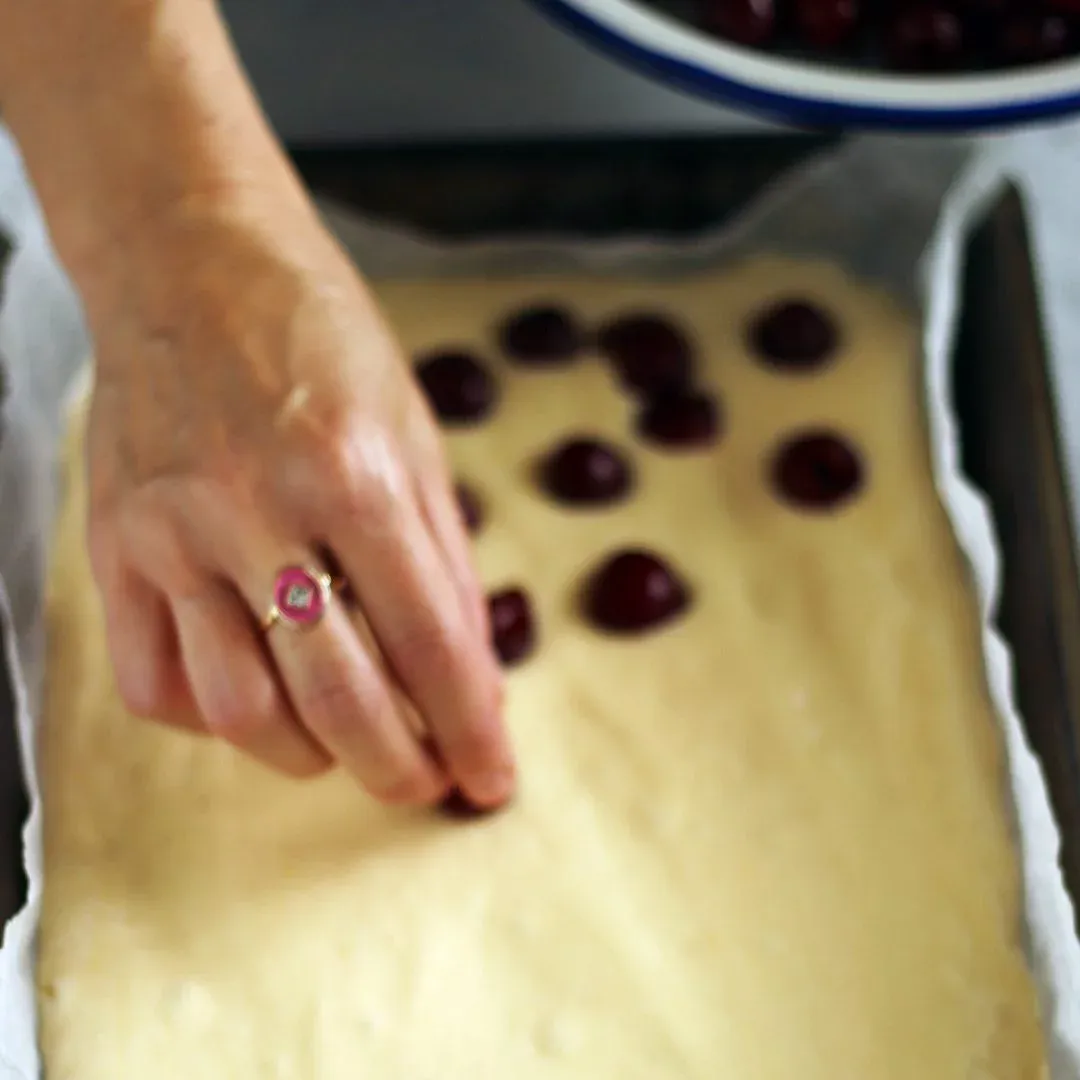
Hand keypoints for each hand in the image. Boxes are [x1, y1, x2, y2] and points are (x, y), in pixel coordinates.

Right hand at [81, 191, 511, 809]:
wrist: (192, 262)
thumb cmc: (320, 339)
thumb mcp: (415, 434)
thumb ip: (442, 560)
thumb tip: (470, 672)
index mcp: (356, 474)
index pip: (430, 642)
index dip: (470, 728)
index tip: (490, 780)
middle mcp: (260, 508)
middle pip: (338, 696)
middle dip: (396, 768)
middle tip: (424, 784)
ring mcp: (176, 531)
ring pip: (240, 708)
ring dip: (307, 756)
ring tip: (346, 747)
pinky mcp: (115, 544)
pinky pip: (152, 680)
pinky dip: (212, 721)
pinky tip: (254, 701)